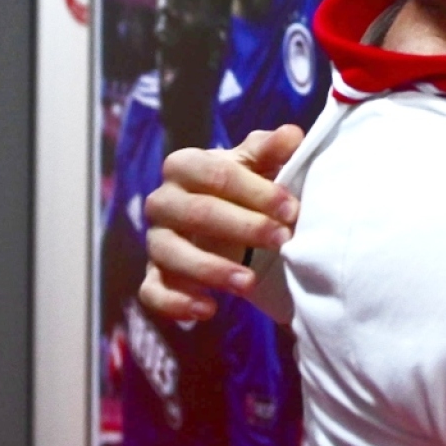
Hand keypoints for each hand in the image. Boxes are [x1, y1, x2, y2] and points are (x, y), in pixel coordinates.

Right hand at [139, 125, 304, 321]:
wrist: (227, 218)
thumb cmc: (244, 185)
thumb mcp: (258, 163)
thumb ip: (271, 149)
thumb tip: (292, 135)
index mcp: (184, 165)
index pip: (217, 174)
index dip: (256, 191)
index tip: (293, 209)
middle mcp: (162, 201)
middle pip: (197, 213)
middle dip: (244, 227)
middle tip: (283, 240)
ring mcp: (156, 239)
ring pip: (171, 253)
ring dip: (211, 269)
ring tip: (249, 282)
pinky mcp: (154, 274)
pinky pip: (153, 291)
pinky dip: (176, 303)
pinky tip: (208, 310)